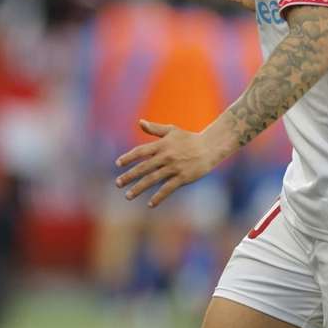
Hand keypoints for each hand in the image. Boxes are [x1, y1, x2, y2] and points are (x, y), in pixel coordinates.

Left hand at [114, 119, 229, 207]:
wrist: (210, 146)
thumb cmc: (189, 138)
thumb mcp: (172, 131)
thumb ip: (155, 129)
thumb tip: (140, 123)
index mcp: (161, 145)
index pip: (140, 152)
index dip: (128, 157)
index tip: (117, 164)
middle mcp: (165, 156)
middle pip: (143, 168)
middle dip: (129, 176)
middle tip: (117, 183)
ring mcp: (174, 168)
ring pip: (153, 179)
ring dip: (139, 188)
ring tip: (128, 196)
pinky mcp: (183, 177)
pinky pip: (168, 189)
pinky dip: (159, 197)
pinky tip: (150, 204)